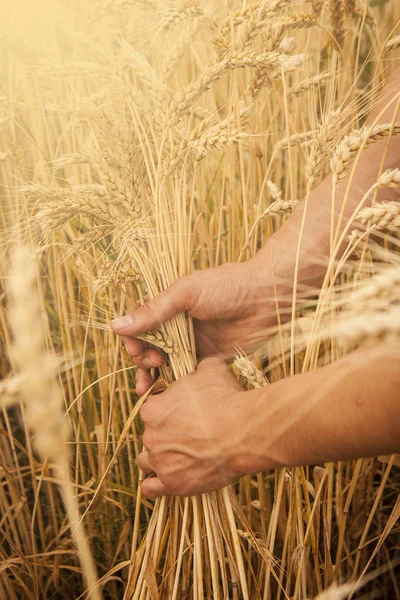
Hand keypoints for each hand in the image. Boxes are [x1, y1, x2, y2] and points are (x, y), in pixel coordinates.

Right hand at [112, 259, 278, 394]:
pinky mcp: (208, 360)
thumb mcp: (185, 294)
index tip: (136, 348)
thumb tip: (115, 326)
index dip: (132, 340)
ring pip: (164, 365)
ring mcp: (192, 344)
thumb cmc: (226, 286)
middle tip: (152, 362)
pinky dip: (174, 385)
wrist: (267, 297)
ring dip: (152, 376)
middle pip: (148, 348)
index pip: (139, 325)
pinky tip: (167, 394)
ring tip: (149, 388)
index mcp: (168, 306)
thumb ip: (152, 312)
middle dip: (142, 359)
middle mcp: (177, 326)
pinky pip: (185, 376)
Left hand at [137, 357, 265, 496]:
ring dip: (158, 459)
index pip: (151, 410)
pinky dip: (157, 484)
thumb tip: (200, 364)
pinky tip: (169, 477)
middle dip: (165, 435)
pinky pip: (151, 488)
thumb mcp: (212, 370)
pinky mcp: (172, 484)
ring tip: (178, 457)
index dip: (167, 411)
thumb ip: (198, 367)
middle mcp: (150, 436)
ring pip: (146, 462)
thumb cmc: (227, 399)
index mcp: (152, 409)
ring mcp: (160, 462)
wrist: (244, 432)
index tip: (183, 413)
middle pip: (150, 435)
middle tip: (188, 434)